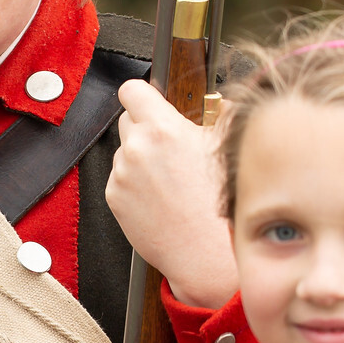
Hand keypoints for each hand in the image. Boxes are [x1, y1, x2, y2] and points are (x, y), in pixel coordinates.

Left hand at [107, 79, 238, 307]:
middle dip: (146, 127)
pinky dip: (134, 182)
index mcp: (162, 128)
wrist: (205, 252)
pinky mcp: (114, 198)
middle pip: (128, 120)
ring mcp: (122, 174)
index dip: (142, 93)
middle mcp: (136, 148)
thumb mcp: (229, 146)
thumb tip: (220, 103)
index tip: (148, 98)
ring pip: (125, 151)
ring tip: (170, 179)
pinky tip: (159, 196)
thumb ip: (221, 114)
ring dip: (141, 157)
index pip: (132, 90)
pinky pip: (120, 178)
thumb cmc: (220, 202)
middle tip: (171, 146)